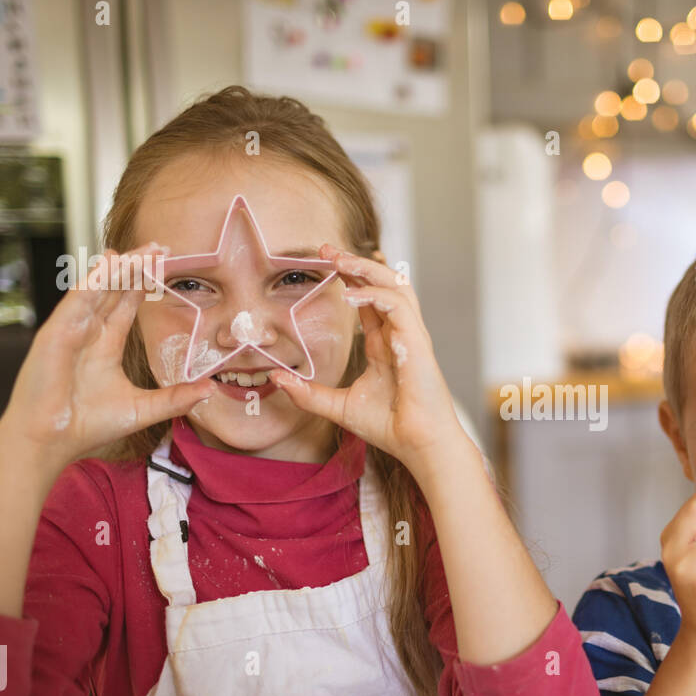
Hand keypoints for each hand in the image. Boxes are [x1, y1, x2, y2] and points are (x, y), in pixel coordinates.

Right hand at [0, 244, 215, 468]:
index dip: (142, 283)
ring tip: (142, 250)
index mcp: (104, 346)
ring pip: (98, 288)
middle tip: (160, 247)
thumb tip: (209, 390)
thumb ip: (175, 398)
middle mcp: (87, 332)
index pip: (125, 304)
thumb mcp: (143, 408)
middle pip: (113, 289)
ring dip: (120, 268)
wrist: (51, 442)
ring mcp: (70, 330)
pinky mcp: (56, 332)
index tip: (164, 264)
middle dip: (135, 267)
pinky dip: (95, 280)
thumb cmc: (86, 426)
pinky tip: (111, 264)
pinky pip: (78, 300)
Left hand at [271, 245, 465, 473]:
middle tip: (326, 250)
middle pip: (383, 284)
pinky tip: (352, 295)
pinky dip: (375, 296)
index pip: (369, 300)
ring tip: (340, 261)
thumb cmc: (389, 427)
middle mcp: (399, 335)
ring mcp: (411, 337)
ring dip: (367, 269)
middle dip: (356, 263)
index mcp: (385, 345)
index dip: (350, 279)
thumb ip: (309, 393)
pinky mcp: (417, 344)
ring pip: (396, 286)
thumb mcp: (338, 407)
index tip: (324, 263)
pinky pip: (399, 307)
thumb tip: (277, 378)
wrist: (418, 445)